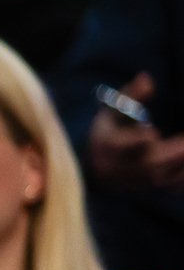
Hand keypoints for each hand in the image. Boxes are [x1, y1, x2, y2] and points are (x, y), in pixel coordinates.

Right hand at [88, 74, 183, 191]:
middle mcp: (118, 169)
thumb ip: (131, 94)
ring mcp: (133, 182)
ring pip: (160, 177)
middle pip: (147, 165)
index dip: (135, 142)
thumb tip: (147, 79)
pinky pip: (168, 186)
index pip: (120, 147)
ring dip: (179, 164)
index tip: (151, 133)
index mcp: (107, 146)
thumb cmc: (110, 129)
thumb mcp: (113, 108)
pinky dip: (181, 175)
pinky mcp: (146, 190)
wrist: (96, 166)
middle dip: (172, 153)